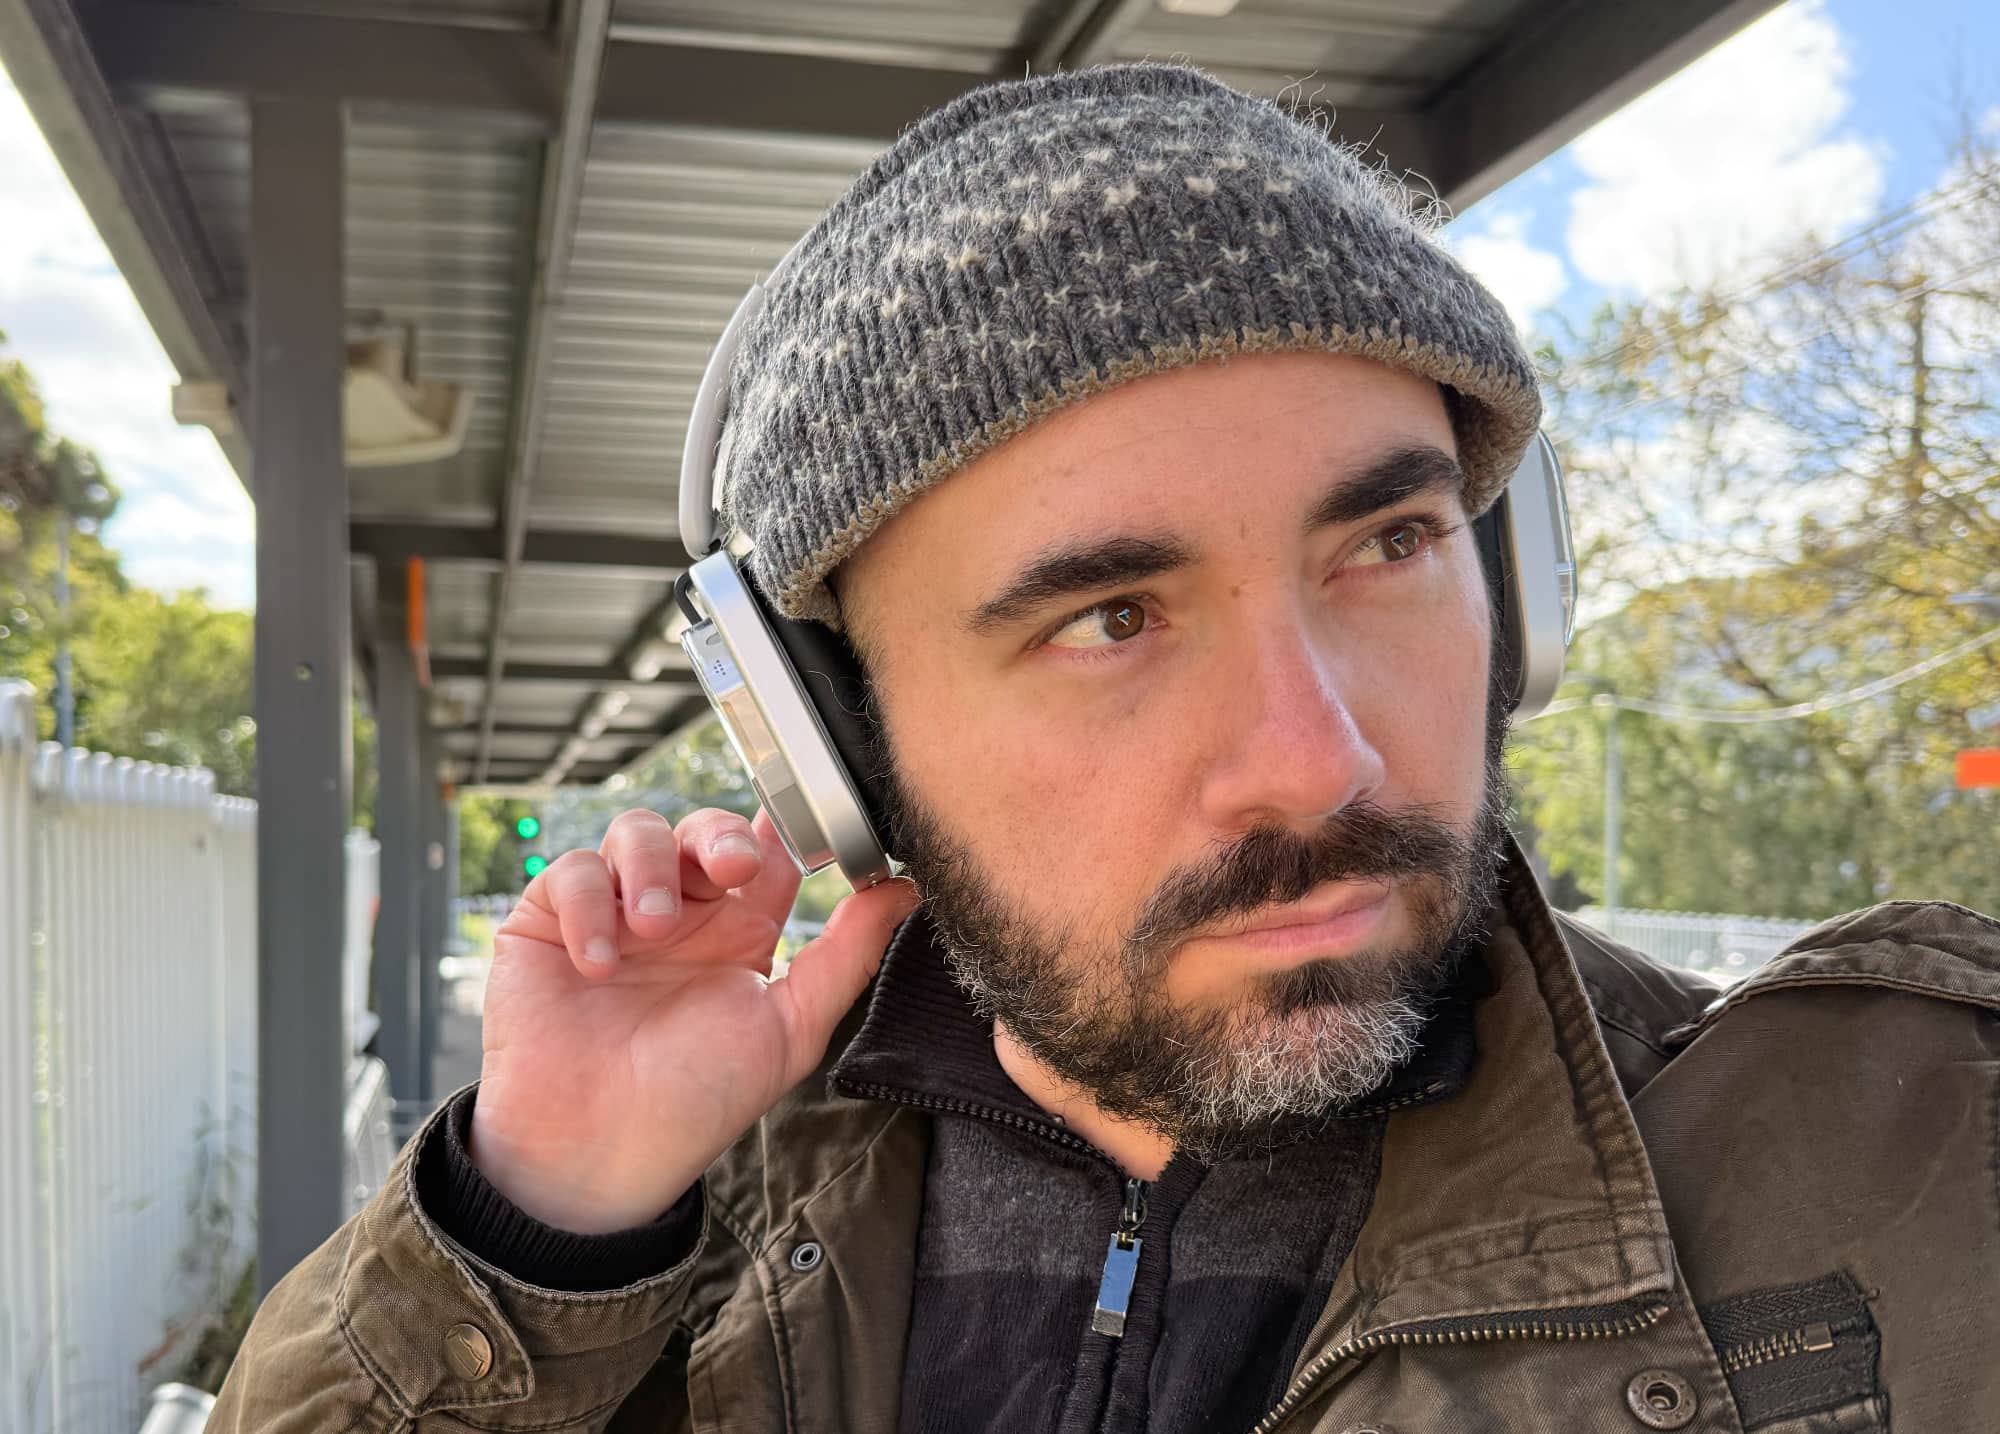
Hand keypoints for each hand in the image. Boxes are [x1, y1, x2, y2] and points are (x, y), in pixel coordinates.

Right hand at [468, 807, 915, 1232]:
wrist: (599, 1153)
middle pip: (703, 829)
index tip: (796, 828)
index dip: (780, 830)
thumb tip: (906, 891)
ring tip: (654, 928)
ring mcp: (615, 913)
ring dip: (650, 868)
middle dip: (719, 835)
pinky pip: (570, 874)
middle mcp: (681, 914)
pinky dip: (588, 906)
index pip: (765, 854)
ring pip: (635, 833)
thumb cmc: (696, 1100)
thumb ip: (847, 956)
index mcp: (740, 932)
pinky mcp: (549, 922)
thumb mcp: (789, 1028)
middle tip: (730, 868)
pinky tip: (599, 963)